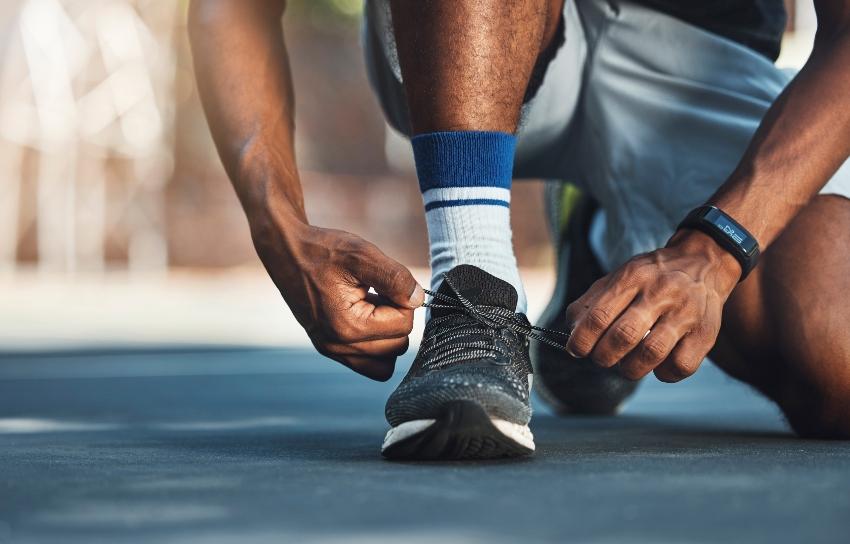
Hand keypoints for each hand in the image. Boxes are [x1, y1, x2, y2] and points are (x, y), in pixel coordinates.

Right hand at [250, 207, 423, 380]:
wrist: (286, 251)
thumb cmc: (323, 250)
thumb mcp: (363, 254)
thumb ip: (396, 278)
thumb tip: (418, 300)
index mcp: (348, 326)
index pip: (403, 326)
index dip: (403, 300)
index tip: (385, 282)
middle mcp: (338, 346)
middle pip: (397, 345)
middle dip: (396, 317)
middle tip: (377, 292)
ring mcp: (331, 350)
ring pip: (385, 361)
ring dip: (387, 334)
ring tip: (370, 305)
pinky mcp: (329, 348)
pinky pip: (368, 364)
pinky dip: (375, 345)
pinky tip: (364, 315)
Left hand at [565, 229, 741, 382]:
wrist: (703, 263)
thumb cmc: (651, 278)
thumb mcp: (618, 277)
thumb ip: (590, 303)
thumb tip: (572, 333)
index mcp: (632, 277)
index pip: (599, 316)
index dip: (582, 340)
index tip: (576, 350)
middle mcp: (660, 293)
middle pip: (623, 336)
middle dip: (603, 356)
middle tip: (601, 358)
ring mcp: (685, 313)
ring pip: (651, 353)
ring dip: (630, 369)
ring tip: (625, 365)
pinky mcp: (706, 333)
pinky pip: (681, 365)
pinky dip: (663, 374)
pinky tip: (657, 365)